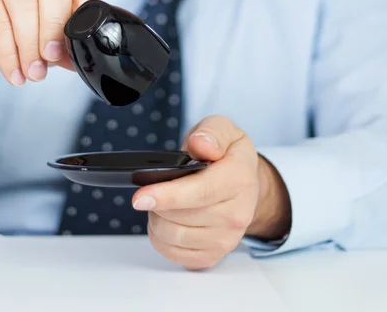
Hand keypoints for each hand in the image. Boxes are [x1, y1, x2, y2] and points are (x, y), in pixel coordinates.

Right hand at [0, 0, 100, 84]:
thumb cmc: (11, 27)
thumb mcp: (43, 37)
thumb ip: (64, 46)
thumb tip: (81, 60)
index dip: (82, 21)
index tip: (75, 49)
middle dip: (54, 30)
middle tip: (50, 59)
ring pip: (25, 9)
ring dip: (30, 49)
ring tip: (32, 73)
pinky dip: (9, 56)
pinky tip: (14, 74)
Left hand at [132, 115, 291, 269]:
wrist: (246, 186)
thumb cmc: (228, 157)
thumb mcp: (224, 130)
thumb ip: (212, 131)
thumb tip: (201, 144)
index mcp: (239, 179)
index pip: (200, 193)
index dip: (167, 195)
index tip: (140, 197)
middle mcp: (237, 214)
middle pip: (179, 217)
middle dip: (157, 202)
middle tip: (157, 188)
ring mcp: (226, 239)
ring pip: (172, 237)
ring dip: (157, 219)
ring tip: (164, 202)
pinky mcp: (213, 255)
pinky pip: (173, 253)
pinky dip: (162, 238)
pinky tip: (168, 221)